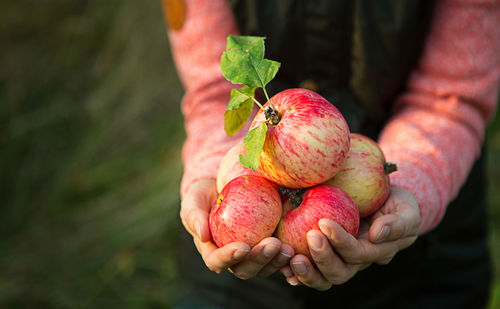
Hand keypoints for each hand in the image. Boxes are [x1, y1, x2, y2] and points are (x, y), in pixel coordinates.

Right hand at [180, 178, 294, 278]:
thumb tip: (201, 235)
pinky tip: (297, 247)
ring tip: (288, 248)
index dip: (229, 258)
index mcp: (211, 250)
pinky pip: (277, 257)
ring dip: (276, 260)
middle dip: (259, 259)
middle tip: (273, 244)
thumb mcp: (194, 200)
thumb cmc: (203, 195)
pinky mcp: (266, 248)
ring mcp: (251, 255)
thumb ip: (194, 215)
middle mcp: (232, 258)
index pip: (217, 261)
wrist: (222, 187)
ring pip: (264, 267)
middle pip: (245, 268)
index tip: (242, 246)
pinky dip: (287, 256)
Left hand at [281, 187, 419, 289]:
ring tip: (290, 256)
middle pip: (338, 272)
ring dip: (306, 271)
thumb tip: (377, 234)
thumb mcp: (406, 211)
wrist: (383, 201)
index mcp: (374, 252)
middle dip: (322, 258)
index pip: (357, 253)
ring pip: (323, 277)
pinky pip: (309, 269)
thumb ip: (397, 223)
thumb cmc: (397, 205)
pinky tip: (281, 264)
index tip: (324, 222)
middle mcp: (354, 261)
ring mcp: (338, 260)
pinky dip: (294, 271)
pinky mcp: (322, 256)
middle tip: (309, 236)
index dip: (341, 242)